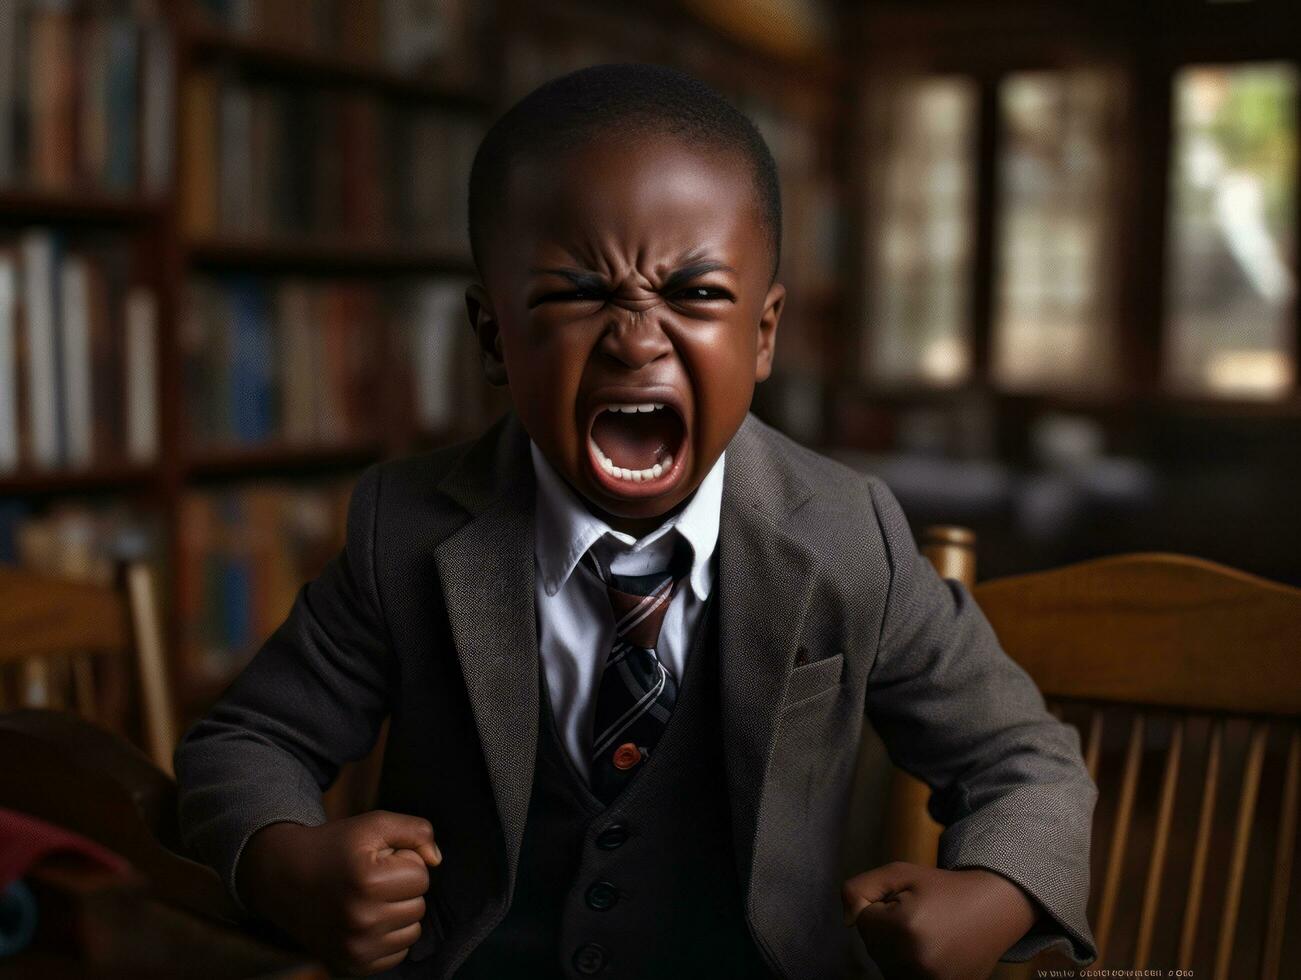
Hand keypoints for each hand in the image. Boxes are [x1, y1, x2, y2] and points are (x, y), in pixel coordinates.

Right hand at [237, 810, 442, 976]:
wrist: (285, 878)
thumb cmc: (336, 847)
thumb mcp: (374, 824)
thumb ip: (416, 831)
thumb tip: (436, 860)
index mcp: (367, 881)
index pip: (422, 874)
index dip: (404, 860)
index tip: (378, 860)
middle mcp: (361, 919)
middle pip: (419, 904)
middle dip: (402, 887)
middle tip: (372, 879)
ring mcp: (355, 947)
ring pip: (412, 930)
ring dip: (399, 913)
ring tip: (370, 898)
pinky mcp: (352, 965)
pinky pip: (398, 954)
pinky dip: (389, 937)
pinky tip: (367, 920)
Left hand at [842, 862, 1036, 979]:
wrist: (992, 910)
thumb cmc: (944, 889)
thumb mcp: (900, 873)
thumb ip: (861, 889)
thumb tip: (847, 920)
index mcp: (905, 928)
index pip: (863, 921)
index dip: (882, 906)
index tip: (908, 900)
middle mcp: (915, 961)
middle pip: (873, 946)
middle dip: (888, 929)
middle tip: (921, 916)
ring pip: (886, 964)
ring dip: (897, 949)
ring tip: (926, 933)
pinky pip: (903, 977)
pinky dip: (909, 965)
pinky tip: (929, 950)